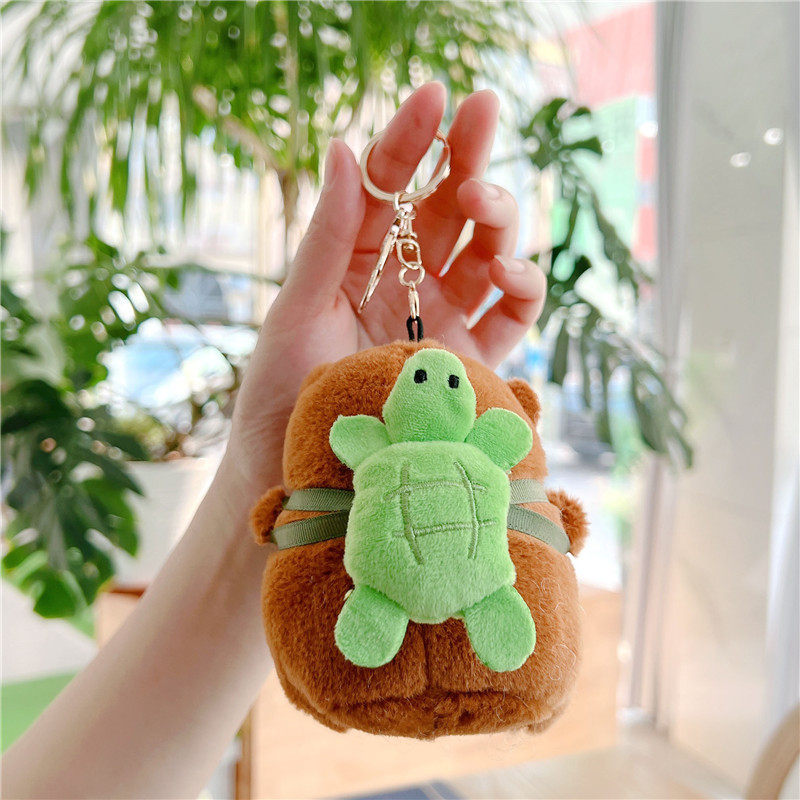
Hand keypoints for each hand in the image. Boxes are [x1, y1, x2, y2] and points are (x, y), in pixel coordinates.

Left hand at [226, 82, 545, 497]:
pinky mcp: (471, 366)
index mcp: (357, 264)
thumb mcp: (297, 310)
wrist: (298, 480)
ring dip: (497, 219)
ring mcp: (442, 323)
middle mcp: (405, 286)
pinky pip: (511, 318)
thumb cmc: (282, 395)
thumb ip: (327, 238)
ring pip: (486, 253)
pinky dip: (523, 288)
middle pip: (447, 210)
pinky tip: (510, 272)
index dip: (410, 141)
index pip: (389, 190)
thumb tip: (346, 148)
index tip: (434, 94)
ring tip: (486, 203)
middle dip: (468, 158)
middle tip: (485, 116)